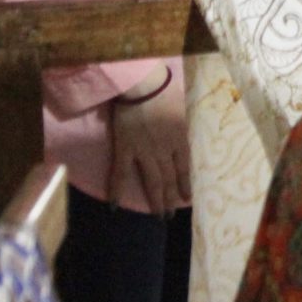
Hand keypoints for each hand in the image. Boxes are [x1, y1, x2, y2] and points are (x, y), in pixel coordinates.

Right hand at [108, 70, 189, 210]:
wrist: (142, 84)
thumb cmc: (163, 90)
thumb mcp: (180, 109)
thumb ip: (180, 124)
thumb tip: (181, 131)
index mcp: (179, 139)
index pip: (184, 167)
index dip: (185, 184)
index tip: (187, 199)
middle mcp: (164, 150)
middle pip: (169, 179)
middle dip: (171, 199)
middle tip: (170, 216)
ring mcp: (144, 151)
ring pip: (152, 182)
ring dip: (156, 201)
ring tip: (158, 217)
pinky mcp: (124, 148)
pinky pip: (120, 173)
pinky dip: (116, 190)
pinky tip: (114, 206)